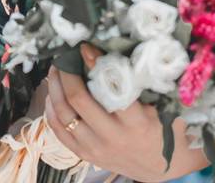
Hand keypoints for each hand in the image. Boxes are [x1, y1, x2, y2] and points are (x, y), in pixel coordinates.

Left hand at [44, 44, 210, 181]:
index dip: (96, 65)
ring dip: (55, 88)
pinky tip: (53, 94)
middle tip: (65, 56)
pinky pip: (59, 131)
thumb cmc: (163, 129)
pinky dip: (51, 110)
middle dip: (68, 74)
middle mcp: (113, 137)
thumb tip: (117, 49)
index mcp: (136, 123)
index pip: (111, 89)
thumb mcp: (160, 107)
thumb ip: (140, 85)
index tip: (87, 47)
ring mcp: (96, 148)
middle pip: (79, 100)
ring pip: (64, 114)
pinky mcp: (84, 155)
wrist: (159, 166)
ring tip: (55, 70)